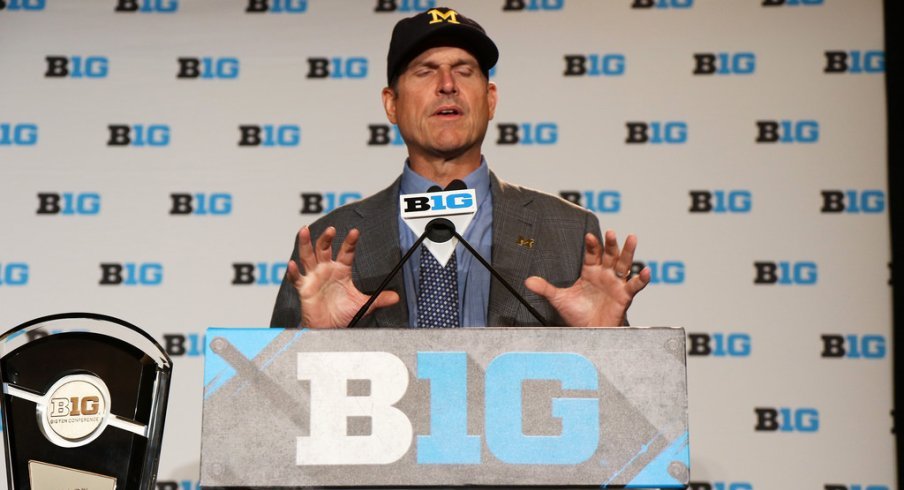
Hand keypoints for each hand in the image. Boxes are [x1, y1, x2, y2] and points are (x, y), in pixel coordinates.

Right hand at [286, 226, 398, 327]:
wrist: (330, 329)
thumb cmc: (343, 314)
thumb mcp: (363, 305)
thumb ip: (378, 299)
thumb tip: (396, 297)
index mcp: (341, 270)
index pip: (346, 252)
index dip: (350, 242)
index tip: (355, 232)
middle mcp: (326, 270)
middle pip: (324, 249)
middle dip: (326, 239)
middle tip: (331, 230)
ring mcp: (314, 277)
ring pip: (308, 256)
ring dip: (305, 244)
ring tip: (305, 230)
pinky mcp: (304, 288)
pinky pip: (297, 278)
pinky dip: (293, 272)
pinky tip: (292, 264)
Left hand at [524, 230, 650, 326]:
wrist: (588, 332)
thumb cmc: (576, 314)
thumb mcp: (559, 299)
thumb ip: (545, 288)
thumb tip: (527, 281)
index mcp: (590, 272)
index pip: (592, 254)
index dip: (592, 245)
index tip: (589, 236)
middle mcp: (604, 274)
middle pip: (609, 255)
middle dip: (610, 244)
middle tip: (611, 232)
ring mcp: (616, 284)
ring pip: (623, 264)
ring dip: (628, 252)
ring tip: (632, 238)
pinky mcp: (625, 296)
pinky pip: (635, 286)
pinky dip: (641, 279)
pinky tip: (646, 272)